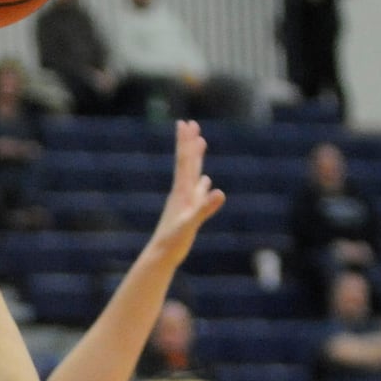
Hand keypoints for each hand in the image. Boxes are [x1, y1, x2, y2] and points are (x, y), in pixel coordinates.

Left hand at [145, 120, 225, 267]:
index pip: (185, 161)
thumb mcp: (190, 225)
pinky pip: (197, 193)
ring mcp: (184, 202)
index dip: (186, 142)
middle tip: (190, 123)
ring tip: (199, 143)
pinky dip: (202, 184)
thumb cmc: (173, 242)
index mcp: (182, 192)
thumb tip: (219, 192)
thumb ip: (204, 209)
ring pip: (192, 174)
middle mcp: (181, 193)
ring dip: (196, 158)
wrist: (160, 256)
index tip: (186, 123)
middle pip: (186, 162)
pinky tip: (206, 181)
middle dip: (189, 142)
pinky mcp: (187, 212)